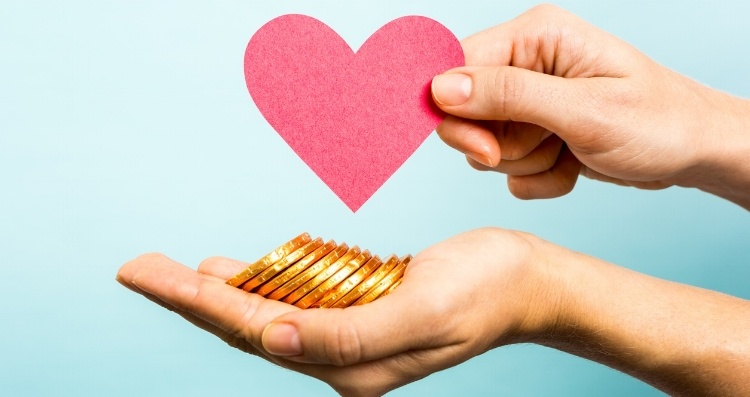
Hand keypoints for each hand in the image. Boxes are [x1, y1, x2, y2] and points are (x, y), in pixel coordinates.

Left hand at [117, 227, 749, 395]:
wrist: (526, 282)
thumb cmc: (483, 291)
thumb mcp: (421, 310)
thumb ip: (345, 334)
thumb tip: (271, 338)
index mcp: (350, 365)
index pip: (256, 331)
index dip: (200, 302)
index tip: (150, 274)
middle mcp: (341, 358)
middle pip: (249, 324)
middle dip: (190, 297)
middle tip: (137, 267)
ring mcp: (350, 337)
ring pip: (268, 312)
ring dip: (218, 290)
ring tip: (168, 270)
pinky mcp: (361, 312)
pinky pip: (298, 300)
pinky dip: (263, 282)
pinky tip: (235, 270)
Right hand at [432, 5, 749, 205]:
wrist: (694, 152)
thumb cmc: (658, 122)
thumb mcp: (583, 110)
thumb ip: (509, 96)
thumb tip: (442, 88)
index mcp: (535, 36)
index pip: (456, 68)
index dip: (456, 113)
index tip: (484, 148)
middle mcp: (526, 63)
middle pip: (464, 112)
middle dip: (501, 144)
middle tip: (544, 149)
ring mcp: (529, 99)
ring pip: (484, 145)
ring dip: (525, 162)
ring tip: (569, 150)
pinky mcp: (535, 131)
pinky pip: (507, 167)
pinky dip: (538, 177)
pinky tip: (573, 164)